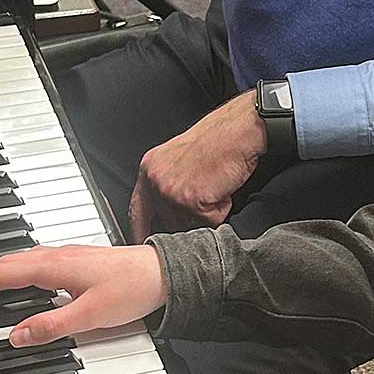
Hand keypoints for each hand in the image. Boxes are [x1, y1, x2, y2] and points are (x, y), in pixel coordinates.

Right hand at [0, 242, 165, 345]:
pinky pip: (37, 264)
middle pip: (7, 264)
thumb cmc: (132, 288)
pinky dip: (19, 277)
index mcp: (54, 266)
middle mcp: (57, 256)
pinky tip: (27, 291)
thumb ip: (50, 326)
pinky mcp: (76, 262)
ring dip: (1, 278)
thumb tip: (17, 335)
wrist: (162, 273)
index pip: (3, 274)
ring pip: (22, 262)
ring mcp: (67, 256)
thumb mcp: (89, 315)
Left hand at [129, 93, 265, 239]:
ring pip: (190, 224)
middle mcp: (155, 181)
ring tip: (214, 184)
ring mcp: (171, 192)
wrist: (237, 131)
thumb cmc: (216, 141)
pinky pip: (210, 221)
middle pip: (167, 222)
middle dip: (187, 217)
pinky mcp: (191, 201)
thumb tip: (167, 213)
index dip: (140, 230)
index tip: (143, 242)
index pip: (136, 210)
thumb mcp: (178, 159)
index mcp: (149, 169)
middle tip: (204, 195)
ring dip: (207, 211)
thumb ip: (166, 184)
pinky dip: (221, 208)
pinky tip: (221, 186)